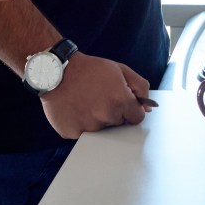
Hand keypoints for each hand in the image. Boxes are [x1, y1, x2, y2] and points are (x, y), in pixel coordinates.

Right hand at [39, 52, 153, 139]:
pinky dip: (80, 124)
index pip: (137, 118)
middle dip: (113, 113)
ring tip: (85, 102)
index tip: (120, 102)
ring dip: (96, 120)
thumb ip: (140, 87)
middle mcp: (105, 116)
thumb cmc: (88, 69)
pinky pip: (82, 135)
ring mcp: (87, 127)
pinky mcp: (71, 133)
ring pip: (100, 130)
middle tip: (99, 98)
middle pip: (118, 124)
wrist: (55, 71)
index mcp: (120, 101)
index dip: (129, 109)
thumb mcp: (120, 70)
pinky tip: (75, 109)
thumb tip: (148, 108)